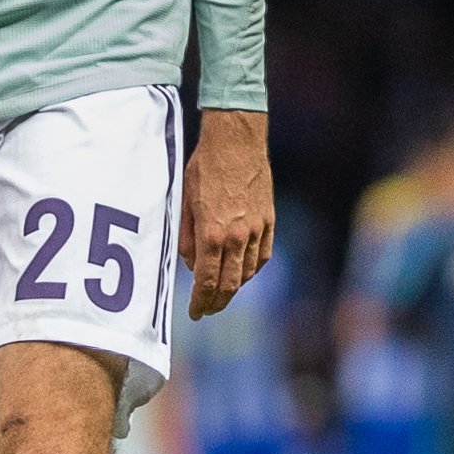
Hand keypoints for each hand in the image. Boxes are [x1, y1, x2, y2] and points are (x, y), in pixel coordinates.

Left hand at [180, 108, 273, 317]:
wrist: (236, 141)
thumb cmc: (205, 167)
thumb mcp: (184, 201)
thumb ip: (186, 238)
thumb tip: (190, 265)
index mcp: (211, 233)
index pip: (206, 282)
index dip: (200, 303)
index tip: (195, 313)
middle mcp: (236, 237)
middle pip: (229, 285)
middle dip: (216, 303)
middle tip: (207, 310)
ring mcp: (256, 230)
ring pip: (247, 273)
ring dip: (234, 288)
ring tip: (222, 293)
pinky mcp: (268, 221)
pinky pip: (261, 256)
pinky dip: (251, 269)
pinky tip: (242, 272)